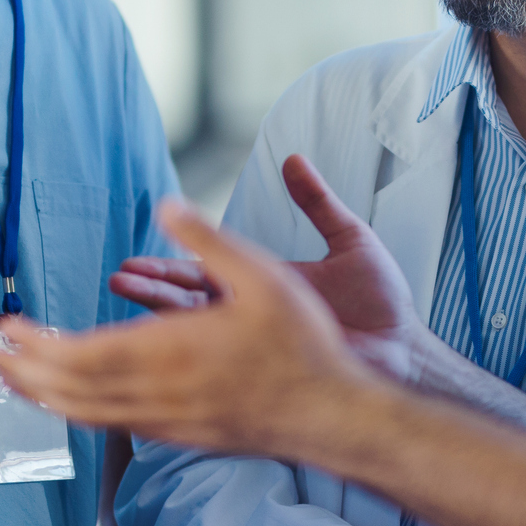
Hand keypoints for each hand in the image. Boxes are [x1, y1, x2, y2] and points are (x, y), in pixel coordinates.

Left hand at [0, 200, 378, 460]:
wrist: (332, 414)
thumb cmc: (302, 345)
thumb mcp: (264, 275)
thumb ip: (209, 239)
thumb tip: (166, 204)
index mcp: (169, 352)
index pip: (79, 354)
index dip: (35, 345)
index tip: (7, 328)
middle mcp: (159, 394)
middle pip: (69, 392)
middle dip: (22, 373)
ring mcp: (167, 421)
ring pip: (87, 415)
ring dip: (43, 397)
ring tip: (15, 380)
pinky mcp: (181, 436)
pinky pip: (113, 427)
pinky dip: (79, 413)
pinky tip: (74, 401)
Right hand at [108, 156, 428, 385]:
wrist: (405, 349)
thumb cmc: (383, 303)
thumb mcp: (348, 239)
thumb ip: (317, 201)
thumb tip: (293, 159)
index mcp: (267, 283)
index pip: (207, 268)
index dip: (172, 260)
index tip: (140, 254)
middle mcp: (255, 314)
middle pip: (190, 300)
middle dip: (152, 288)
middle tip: (119, 277)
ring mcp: (259, 342)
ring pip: (195, 330)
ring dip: (159, 316)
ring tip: (129, 300)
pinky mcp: (268, 365)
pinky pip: (218, 360)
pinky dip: (187, 352)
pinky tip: (161, 347)